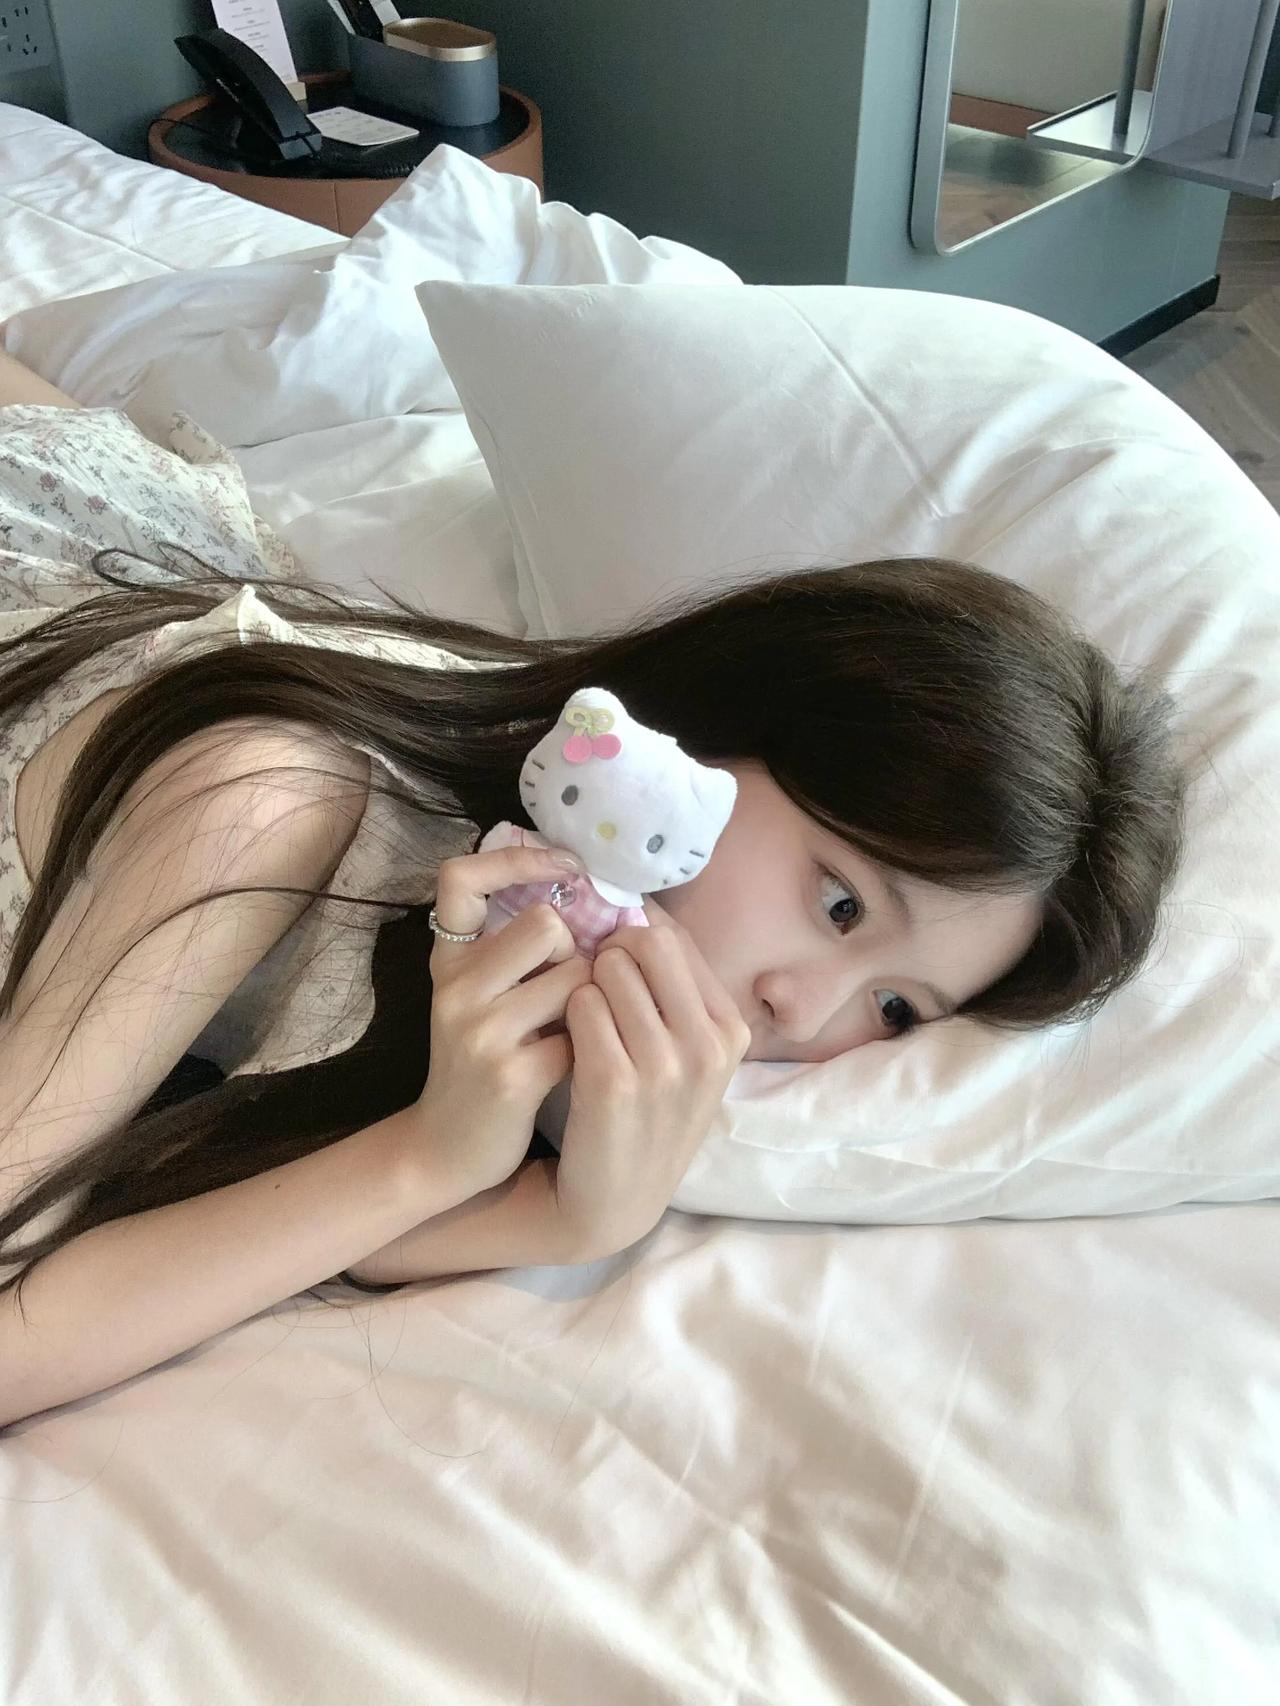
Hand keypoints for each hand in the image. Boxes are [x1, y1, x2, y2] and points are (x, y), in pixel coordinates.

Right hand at [407, 845, 593, 1195]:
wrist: (447, 1149)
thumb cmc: (481, 1060)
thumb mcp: (480, 994)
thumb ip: (514, 946)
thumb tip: (583, 884)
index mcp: (449, 960)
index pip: (460, 877)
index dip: (515, 859)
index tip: (565, 869)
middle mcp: (456, 988)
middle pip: (546, 924)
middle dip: (575, 951)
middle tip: (570, 987)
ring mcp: (480, 1031)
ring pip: (575, 977)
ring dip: (592, 1002)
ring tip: (575, 1029)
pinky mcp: (511, 1075)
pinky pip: (583, 1033)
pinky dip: (592, 1047)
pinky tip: (575, 1066)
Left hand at [550, 905, 751, 1258]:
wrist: (616, 1200)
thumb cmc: (648, 1114)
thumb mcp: (690, 1057)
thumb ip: (676, 993)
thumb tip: (638, 914)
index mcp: (730, 1031)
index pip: (676, 941)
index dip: (635, 942)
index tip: (616, 964)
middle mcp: (707, 1045)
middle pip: (646, 944)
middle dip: (611, 955)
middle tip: (595, 989)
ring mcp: (664, 1066)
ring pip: (609, 969)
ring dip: (585, 984)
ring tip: (583, 1021)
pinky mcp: (613, 1082)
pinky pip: (581, 1003)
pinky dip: (568, 1013)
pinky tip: (567, 1041)